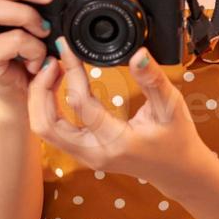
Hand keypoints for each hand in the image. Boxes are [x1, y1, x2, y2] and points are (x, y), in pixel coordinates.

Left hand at [28, 36, 213, 192]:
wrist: (178, 171)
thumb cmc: (177, 139)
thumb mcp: (171, 106)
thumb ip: (153, 79)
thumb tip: (138, 54)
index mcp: (116, 142)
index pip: (79, 104)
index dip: (71, 71)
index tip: (67, 47)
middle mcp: (94, 153)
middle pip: (45, 124)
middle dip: (40, 89)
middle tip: (52, 61)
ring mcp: (86, 156)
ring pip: (44, 130)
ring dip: (40, 99)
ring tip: (52, 70)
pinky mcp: (83, 152)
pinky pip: (53, 131)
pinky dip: (48, 107)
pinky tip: (58, 84)